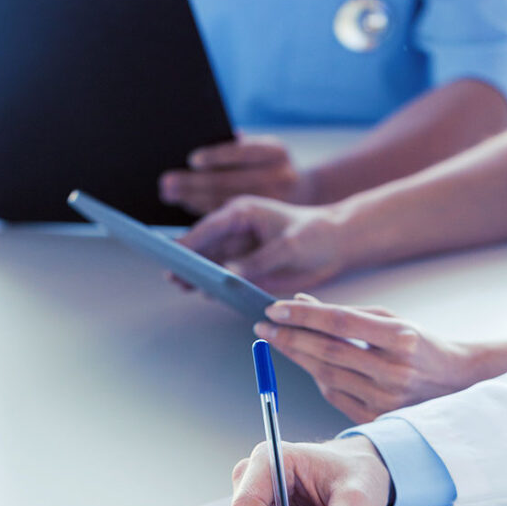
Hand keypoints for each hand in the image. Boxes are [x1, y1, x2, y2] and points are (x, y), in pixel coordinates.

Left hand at [159, 134, 308, 215]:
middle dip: (194, 182)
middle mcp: (279, 178)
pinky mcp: (265, 224)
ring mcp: (275, 205)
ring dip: (192, 199)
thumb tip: (200, 152)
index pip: (243, 152)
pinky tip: (186, 210)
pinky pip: (229, 222)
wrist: (307, 196)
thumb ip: (236, 147)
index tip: (192, 160)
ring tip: (170, 194)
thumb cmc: (269, 168)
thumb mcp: (260, 150)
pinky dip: (204, 215)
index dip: (217, 156)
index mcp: (276, 152)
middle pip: (229, 181)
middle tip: (167, 183)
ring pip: (226, 204)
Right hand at [179, 196, 350, 294]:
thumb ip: (259, 262)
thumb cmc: (315, 236)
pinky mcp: (245, 267)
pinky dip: (213, 284)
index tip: (173, 253)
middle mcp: (235, 230)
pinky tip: (201, 292)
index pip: (209, 227)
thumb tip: (230, 276)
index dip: (189, 241)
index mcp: (243, 213)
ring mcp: (239, 250)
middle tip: (171, 274)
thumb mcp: (289, 247)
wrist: (335, 245)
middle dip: (187, 259)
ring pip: (210, 263)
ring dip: (196, 273)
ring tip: (179, 285)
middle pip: (204, 245)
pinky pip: (223, 277)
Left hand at [255, 296, 479, 421]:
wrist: (457, 383)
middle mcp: (394, 370)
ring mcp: (386, 398)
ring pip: (327, 376)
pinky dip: (318, 379)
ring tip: (278, 342)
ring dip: (297, 358)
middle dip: (290, 338)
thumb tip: (300, 302)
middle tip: (264, 328)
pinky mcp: (379, 418)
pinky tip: (308, 365)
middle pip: (328, 352)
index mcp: (401, 338)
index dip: (303, 316)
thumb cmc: (421, 345)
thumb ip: (346, 313)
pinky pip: (335, 397)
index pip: (340, 323)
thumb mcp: (390, 320)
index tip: (274, 309)